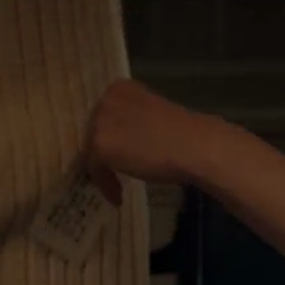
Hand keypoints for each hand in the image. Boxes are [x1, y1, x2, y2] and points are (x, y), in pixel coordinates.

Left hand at [86, 78, 215, 204]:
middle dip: (104, 154)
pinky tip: (118, 196)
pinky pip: (95, 170)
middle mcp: (106, 101)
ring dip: (104, 172)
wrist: (192, 145)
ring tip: (117, 188)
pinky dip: (105, 184)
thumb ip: (135, 123)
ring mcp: (101, 123)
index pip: (106, 115)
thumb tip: (127, 143)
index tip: (121, 154)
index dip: (111, 137)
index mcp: (120, 88)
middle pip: (95, 132)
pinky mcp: (100, 146)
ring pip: (93, 152)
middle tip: (114, 173)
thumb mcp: (153, 117)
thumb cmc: (184, 133)